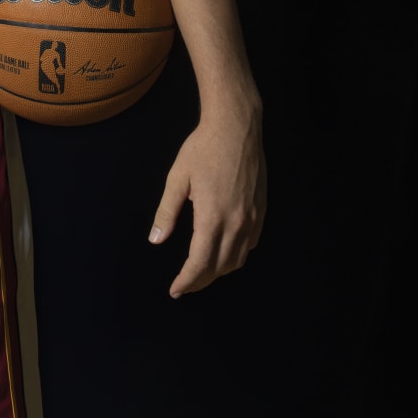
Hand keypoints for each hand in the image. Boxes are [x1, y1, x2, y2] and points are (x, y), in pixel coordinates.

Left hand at [149, 107, 265, 296]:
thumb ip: (167, 212)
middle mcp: (237, 222)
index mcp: (213, 216)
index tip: (175, 290)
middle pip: (219, 267)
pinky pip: (250, 244)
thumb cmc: (202, 149)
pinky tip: (223, 251)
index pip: (200, 263)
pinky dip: (236, 255)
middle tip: (184, 286)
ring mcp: (253, 218)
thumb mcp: (177, 178)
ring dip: (219, 271)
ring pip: (237, 259)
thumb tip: (155, 240)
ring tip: (200, 273)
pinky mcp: (261, 211)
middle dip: (200, 281)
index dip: (187, 281)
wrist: (237, 127)